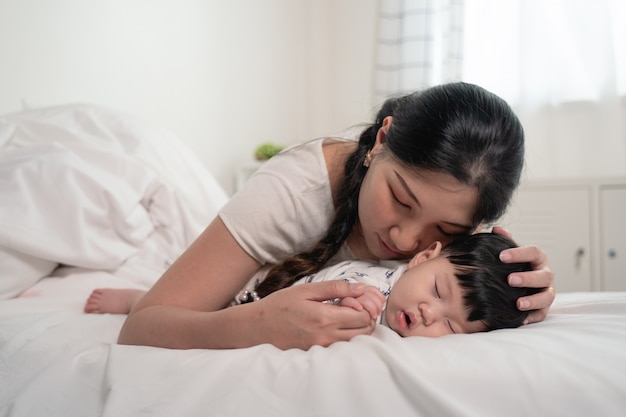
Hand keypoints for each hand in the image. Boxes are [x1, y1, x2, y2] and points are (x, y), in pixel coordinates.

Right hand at [257, 280, 377, 349]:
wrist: (258, 326)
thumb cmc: (280, 305)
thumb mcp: (307, 290)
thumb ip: (336, 288)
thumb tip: (361, 288)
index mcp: (325, 318)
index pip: (363, 317)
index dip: (366, 305)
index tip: (356, 298)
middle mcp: (327, 336)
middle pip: (364, 331)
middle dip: (365, 317)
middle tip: (353, 305)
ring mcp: (323, 347)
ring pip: (356, 341)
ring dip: (357, 327)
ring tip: (343, 313)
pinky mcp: (318, 353)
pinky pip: (342, 346)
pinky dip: (346, 335)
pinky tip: (334, 323)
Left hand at [493, 226, 555, 323]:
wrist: (523, 284)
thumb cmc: (516, 265)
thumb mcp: (511, 252)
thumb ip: (505, 240)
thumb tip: (496, 229)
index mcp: (538, 258)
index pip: (533, 252)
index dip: (518, 253)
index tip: (501, 256)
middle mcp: (546, 275)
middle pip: (543, 276)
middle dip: (528, 278)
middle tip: (510, 280)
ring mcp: (547, 292)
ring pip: (546, 297)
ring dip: (533, 300)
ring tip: (518, 304)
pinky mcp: (544, 308)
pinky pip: (541, 315)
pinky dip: (531, 317)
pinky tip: (519, 320)